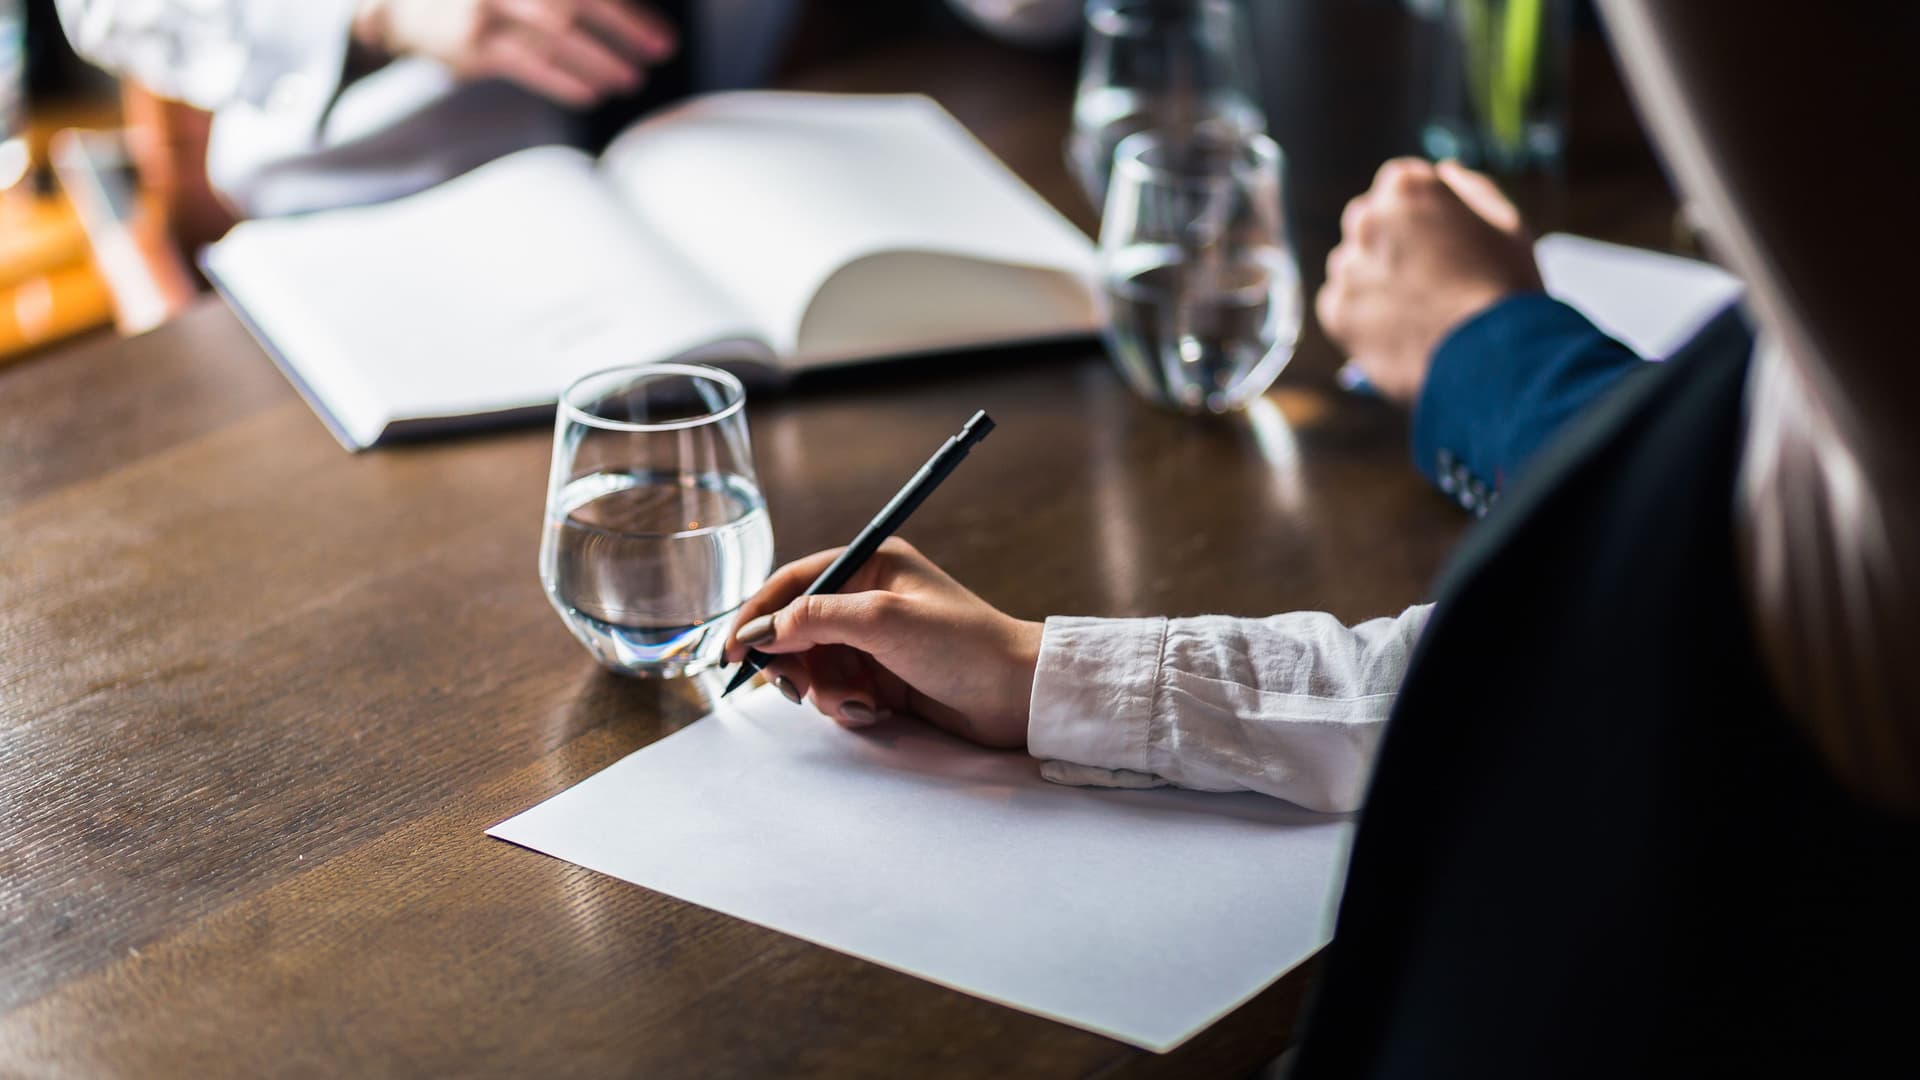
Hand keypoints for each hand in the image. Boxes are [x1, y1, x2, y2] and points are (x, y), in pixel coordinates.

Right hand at [352, 0, 676, 107]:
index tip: (660, 25)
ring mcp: (484, 9)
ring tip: (631, 78)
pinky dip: (563, 81)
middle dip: (625, 27)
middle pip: (573, 1)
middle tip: (660, 49)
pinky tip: (592, 92)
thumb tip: (620, 13)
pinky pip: (527, 65)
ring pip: (554, 35)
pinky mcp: (472, 45)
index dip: (624, 5)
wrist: (399, 4)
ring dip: (600, 60)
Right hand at [724, 539, 1042, 748]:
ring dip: (826, 690)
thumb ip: (815, 617)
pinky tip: (876, 712)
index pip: (794, 582)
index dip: (758, 613)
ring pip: (815, 666)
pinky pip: (839, 691)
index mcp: (872, 564)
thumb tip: (763, 629)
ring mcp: (876, 641)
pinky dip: (847, 705)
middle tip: (795, 687)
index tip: (732, 649)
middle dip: (793, 661)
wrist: (1016, 695)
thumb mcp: (882, 620)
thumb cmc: (961, 644)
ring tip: (858, 703)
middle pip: (797, 628)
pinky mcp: (884, 678)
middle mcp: (869, 599)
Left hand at [1315, 159, 1542, 403]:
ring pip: (1352, 265)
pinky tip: (1398, 329)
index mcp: (1406, 189)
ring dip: (1374, 278)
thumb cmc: (1506, 288)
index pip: (1398, 184)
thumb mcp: (1506, 223)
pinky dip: (1361, 316)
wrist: (1490, 359)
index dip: (1422, 212)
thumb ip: (1470, 188)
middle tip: (1428, 276)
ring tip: (1416, 309)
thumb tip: (1443, 171)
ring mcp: (1347, 267)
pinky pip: (1340, 306)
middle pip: (1369, 221)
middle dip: (1391, 241)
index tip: (1439, 239)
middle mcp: (1367, 220)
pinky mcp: (1334, 311)